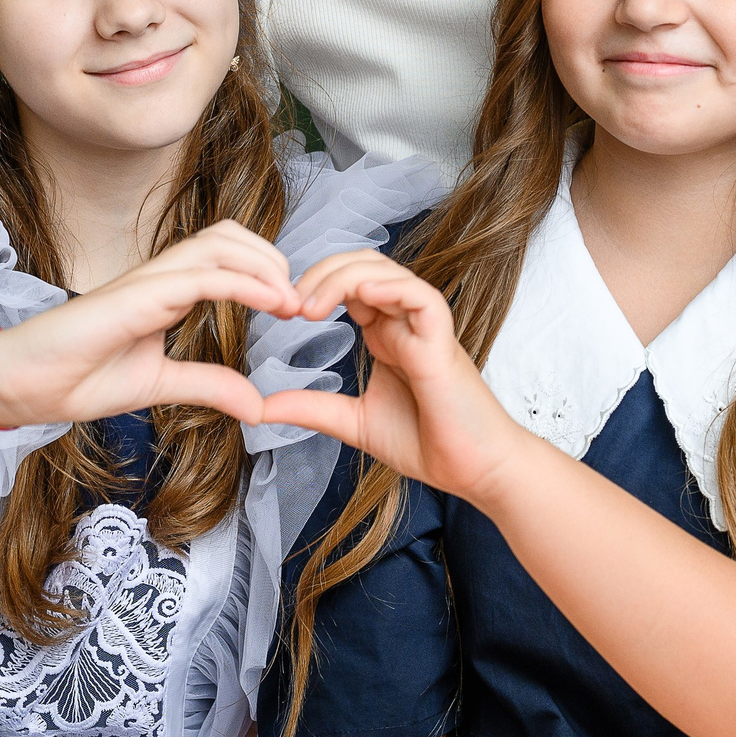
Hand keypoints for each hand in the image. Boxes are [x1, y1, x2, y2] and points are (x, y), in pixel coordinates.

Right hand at [0, 223, 297, 429]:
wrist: (24, 386)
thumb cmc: (78, 377)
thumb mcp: (160, 384)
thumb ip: (208, 385)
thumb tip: (257, 405)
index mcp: (164, 290)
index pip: (223, 255)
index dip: (264, 270)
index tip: (294, 306)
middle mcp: (158, 276)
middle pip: (227, 235)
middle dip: (272, 257)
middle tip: (299, 298)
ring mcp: (147, 281)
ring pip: (218, 244)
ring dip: (264, 265)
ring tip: (290, 299)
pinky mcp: (136, 296)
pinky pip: (200, 276)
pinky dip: (242, 283)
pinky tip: (270, 302)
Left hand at [254, 251, 540, 504]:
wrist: (473, 472)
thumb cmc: (427, 443)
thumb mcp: (354, 423)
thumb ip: (312, 409)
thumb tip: (262, 408)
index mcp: (386, 334)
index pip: (348, 283)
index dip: (314, 284)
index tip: (283, 311)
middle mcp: (404, 323)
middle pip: (362, 265)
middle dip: (321, 272)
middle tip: (290, 303)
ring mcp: (424, 329)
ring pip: (387, 271)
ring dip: (344, 276)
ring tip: (312, 304)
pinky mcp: (442, 343)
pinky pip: (421, 297)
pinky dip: (391, 287)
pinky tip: (362, 294)